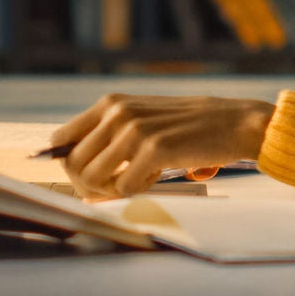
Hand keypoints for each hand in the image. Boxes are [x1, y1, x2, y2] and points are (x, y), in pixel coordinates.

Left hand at [49, 94, 275, 199]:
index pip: (61, 139)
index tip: (88, 179)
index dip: (69, 165)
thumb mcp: (143, 119)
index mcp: (110, 103)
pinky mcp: (154, 148)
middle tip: (114, 189)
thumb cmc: (188, 127)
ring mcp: (134, 129)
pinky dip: (139, 192)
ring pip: (93, 178)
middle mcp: (116, 112)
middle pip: (72, 164)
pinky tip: (158, 178)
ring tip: (137, 182)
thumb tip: (80, 180)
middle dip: (88, 185)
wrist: (233, 122)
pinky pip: (125, 187)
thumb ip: (112, 138)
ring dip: (111, 190)